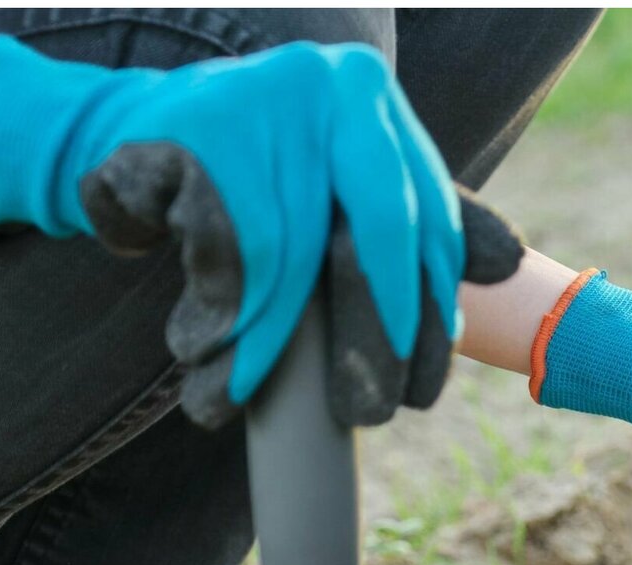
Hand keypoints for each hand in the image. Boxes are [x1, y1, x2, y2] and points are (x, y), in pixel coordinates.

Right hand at [0, 36, 522, 426]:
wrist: (119, 138)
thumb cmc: (247, 182)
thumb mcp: (335, 191)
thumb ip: (413, 218)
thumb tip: (512, 260)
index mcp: (377, 101)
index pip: (425, 224)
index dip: (429, 318)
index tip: (418, 393)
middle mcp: (331, 83)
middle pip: (373, 240)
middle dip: (370, 339)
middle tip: (362, 414)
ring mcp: (262, 96)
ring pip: (288, 259)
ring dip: (262, 345)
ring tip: (233, 396)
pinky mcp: (192, 128)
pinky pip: (222, 250)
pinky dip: (213, 315)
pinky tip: (199, 353)